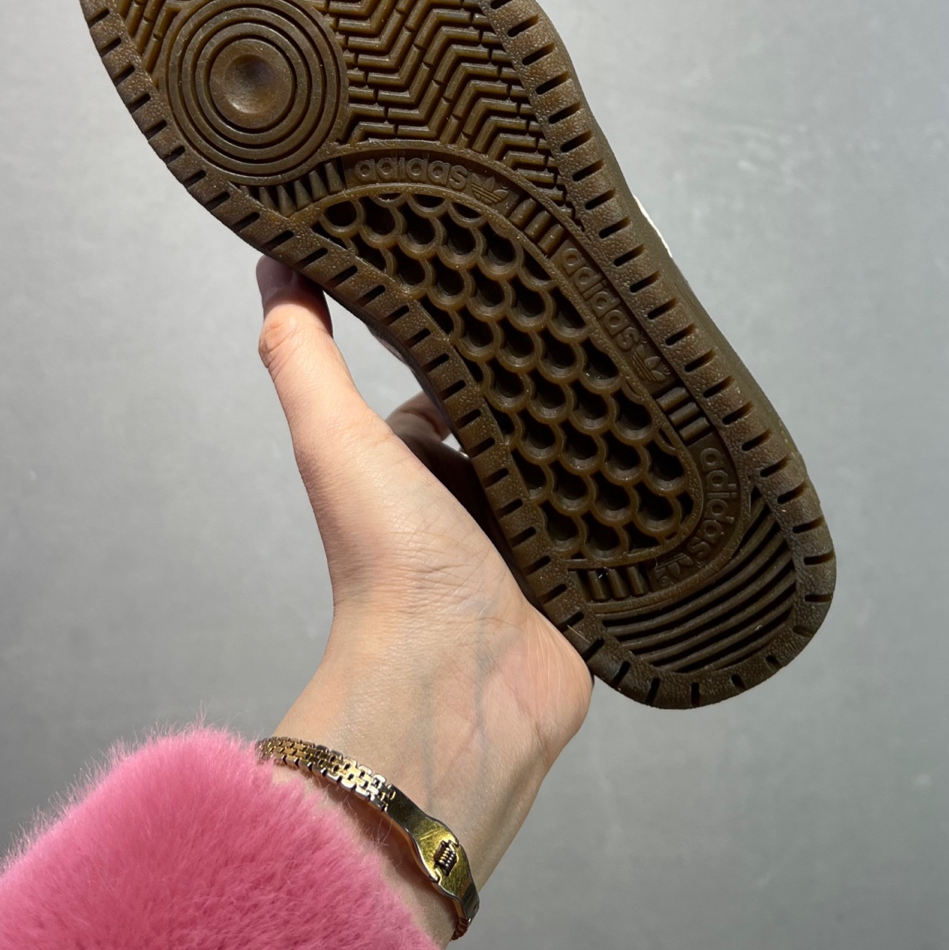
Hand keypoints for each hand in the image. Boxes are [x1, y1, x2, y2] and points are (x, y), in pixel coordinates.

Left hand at [256, 258, 592, 945]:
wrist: (459, 689)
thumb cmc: (387, 571)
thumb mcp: (336, 440)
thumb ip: (303, 356)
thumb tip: (272, 260)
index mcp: (413, 464)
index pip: (453, 384)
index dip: (479, 338)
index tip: (516, 278)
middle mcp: (472, 500)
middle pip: (526, 422)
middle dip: (558, 384)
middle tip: (605, 321)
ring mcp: (534, 541)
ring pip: (580, 466)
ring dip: (607, 436)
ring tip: (652, 371)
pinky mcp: (589, 578)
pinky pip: (626, 521)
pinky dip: (646, 494)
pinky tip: (676, 450)